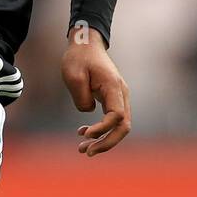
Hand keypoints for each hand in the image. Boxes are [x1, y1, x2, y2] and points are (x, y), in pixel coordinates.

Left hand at [60, 27, 131, 155]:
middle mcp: (121, 94)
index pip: (117, 116)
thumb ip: (81, 97)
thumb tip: (88, 112)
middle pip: (124, 127)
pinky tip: (83, 133)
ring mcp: (119, 98)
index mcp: (113, 87)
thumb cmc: (78, 58)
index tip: (84, 133)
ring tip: (83, 149)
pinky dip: (102, 131)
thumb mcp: (73, 75)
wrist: (85, 45)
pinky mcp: (113, 100)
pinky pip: (113, 121)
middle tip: (86, 152)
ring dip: (104, 140)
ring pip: (120, 127)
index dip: (103, 129)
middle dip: (106, 143)